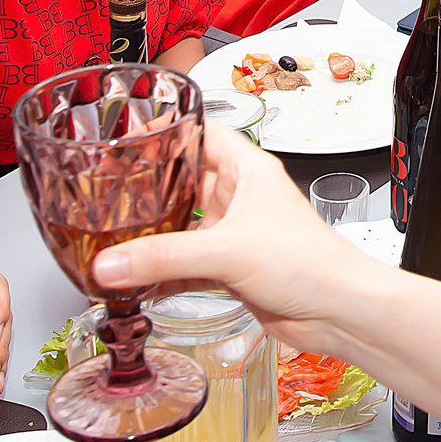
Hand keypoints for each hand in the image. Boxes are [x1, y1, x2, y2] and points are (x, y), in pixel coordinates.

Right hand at [90, 131, 362, 363]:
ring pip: (180, 227)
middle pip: (182, 181)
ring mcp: (233, 233)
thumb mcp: (228, 251)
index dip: (165, 130)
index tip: (125, 138)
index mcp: (247, 169)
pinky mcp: (230, 269)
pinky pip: (184, 265)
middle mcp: (238, 196)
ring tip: (108, 242)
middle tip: (103, 195)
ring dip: (149, 238)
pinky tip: (133, 284)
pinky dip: (160, 274)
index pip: (200, 132)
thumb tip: (109, 264)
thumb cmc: (310, 262)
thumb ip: (164, 257)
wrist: (337, 311)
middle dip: (146, 190)